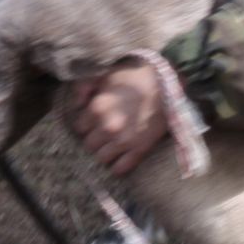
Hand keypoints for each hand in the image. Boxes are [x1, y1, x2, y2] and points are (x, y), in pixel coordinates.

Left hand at [70, 60, 168, 176]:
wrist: (167, 84)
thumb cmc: (135, 76)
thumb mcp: (105, 74)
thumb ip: (84, 87)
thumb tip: (77, 104)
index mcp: (97, 108)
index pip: (80, 128)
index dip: (87, 124)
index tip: (94, 122)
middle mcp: (108, 127)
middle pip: (89, 145)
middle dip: (95, 138)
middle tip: (104, 133)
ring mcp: (124, 140)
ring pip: (101, 158)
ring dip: (105, 152)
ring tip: (112, 145)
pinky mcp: (140, 149)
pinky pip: (120, 168)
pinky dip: (118, 166)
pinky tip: (121, 158)